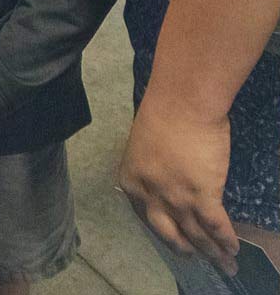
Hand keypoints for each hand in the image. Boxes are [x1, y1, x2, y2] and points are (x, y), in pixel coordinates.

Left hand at [118, 91, 238, 275]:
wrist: (181, 102)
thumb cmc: (162, 114)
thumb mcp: (143, 148)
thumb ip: (152, 172)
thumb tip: (167, 186)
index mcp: (132, 183)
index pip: (147, 219)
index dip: (165, 234)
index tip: (177, 243)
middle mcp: (151, 197)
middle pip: (170, 234)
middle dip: (187, 250)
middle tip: (198, 261)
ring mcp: (176, 199)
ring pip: (196, 235)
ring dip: (212, 252)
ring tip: (225, 264)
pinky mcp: (202, 195)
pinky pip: (215, 225)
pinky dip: (226, 239)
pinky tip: (233, 248)